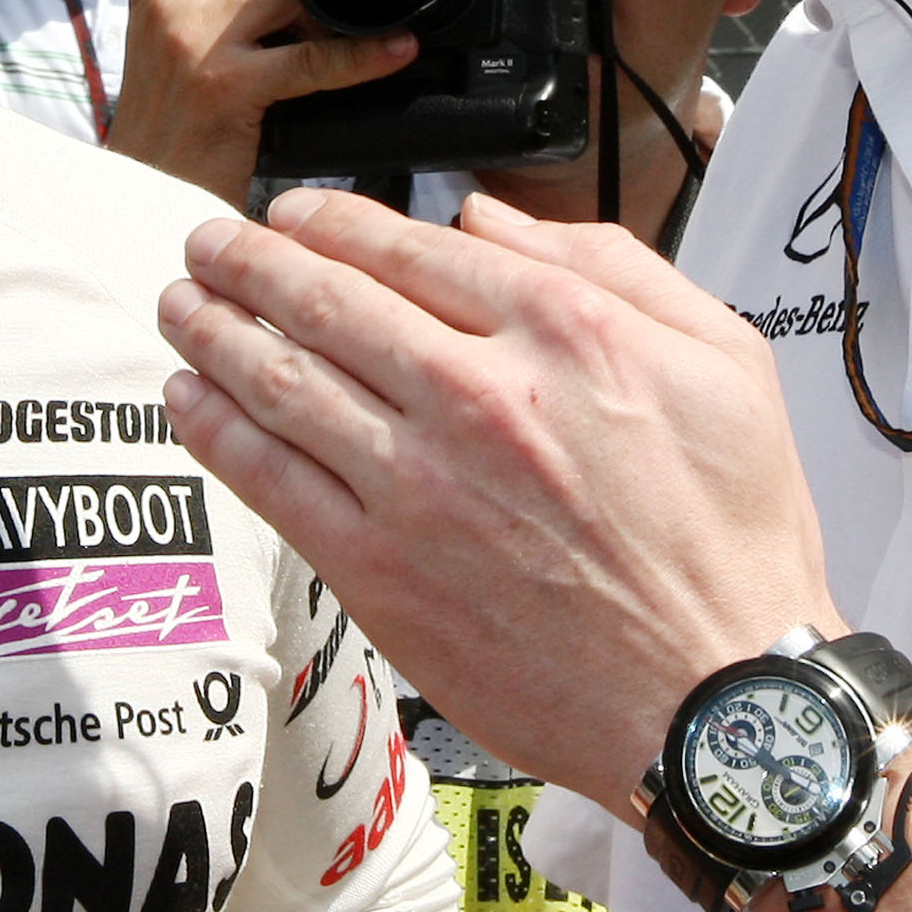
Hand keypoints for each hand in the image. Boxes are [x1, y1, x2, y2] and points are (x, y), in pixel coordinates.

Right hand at [103, 0, 419, 206]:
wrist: (142, 202)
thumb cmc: (165, 137)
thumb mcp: (166, 53)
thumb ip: (207, 8)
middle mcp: (169, 6)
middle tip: (319, 4)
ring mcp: (198, 42)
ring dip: (328, 3)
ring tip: (343, 29)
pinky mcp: (229, 86)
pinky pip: (313, 56)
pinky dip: (364, 53)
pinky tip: (392, 51)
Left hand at [158, 187, 835, 803]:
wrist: (717, 698)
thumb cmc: (731, 538)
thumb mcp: (725, 360)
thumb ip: (612, 265)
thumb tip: (488, 220)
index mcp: (564, 331)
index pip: (410, 247)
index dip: (333, 221)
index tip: (295, 213)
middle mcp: (480, 395)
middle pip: (327, 300)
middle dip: (249, 258)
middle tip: (209, 240)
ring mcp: (420, 485)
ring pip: (282, 378)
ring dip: (214, 328)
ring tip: (180, 300)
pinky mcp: (380, 571)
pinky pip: (270, 478)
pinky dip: (216, 428)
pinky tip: (188, 396)